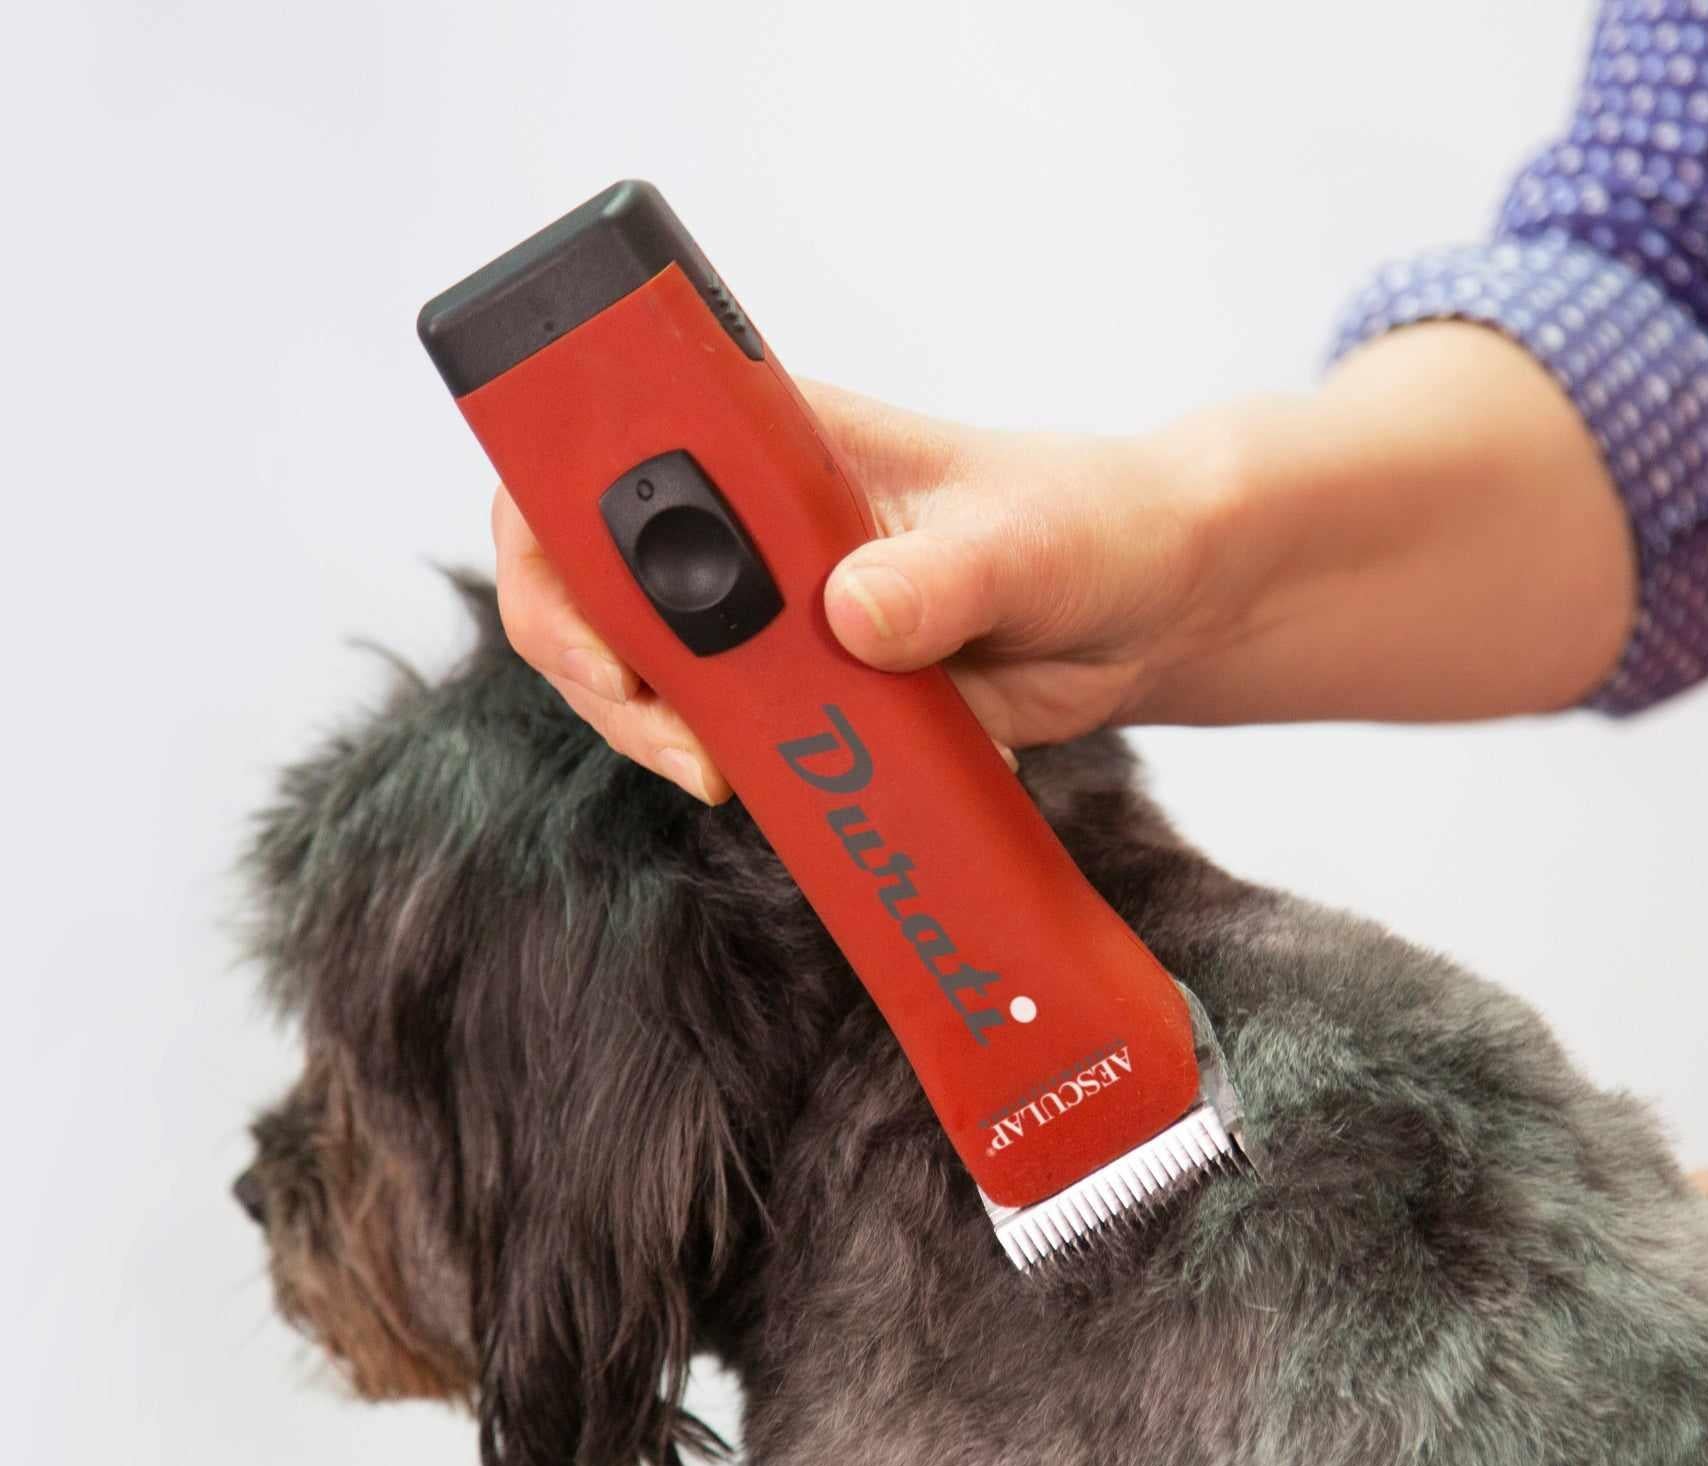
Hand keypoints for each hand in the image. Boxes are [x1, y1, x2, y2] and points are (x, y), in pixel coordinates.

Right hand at [493, 381, 1247, 802]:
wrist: (1149, 608)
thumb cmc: (1091, 524)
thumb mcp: (1029, 544)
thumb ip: (943, 577)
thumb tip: (850, 614)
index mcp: (772, 435)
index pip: (601, 446)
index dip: (558, 532)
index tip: (613, 635)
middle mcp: (744, 517)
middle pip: (587, 580)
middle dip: (602, 671)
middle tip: (686, 745)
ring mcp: (764, 611)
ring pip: (648, 676)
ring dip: (672, 738)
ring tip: (739, 780)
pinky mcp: (801, 690)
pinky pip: (734, 740)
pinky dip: (757, 779)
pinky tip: (826, 787)